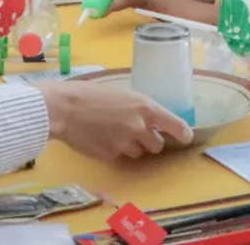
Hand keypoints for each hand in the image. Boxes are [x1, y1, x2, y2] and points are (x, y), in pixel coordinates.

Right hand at [36, 81, 192, 160]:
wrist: (64, 108)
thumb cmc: (90, 93)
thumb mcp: (121, 94)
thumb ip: (138, 108)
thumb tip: (149, 119)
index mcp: (145, 107)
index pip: (175, 125)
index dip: (182, 133)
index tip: (185, 137)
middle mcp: (140, 127)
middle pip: (157, 144)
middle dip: (149, 140)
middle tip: (136, 132)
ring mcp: (125, 144)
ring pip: (138, 153)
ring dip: (132, 146)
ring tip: (113, 133)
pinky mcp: (111, 155)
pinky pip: (119, 156)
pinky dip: (113, 149)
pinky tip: (100, 138)